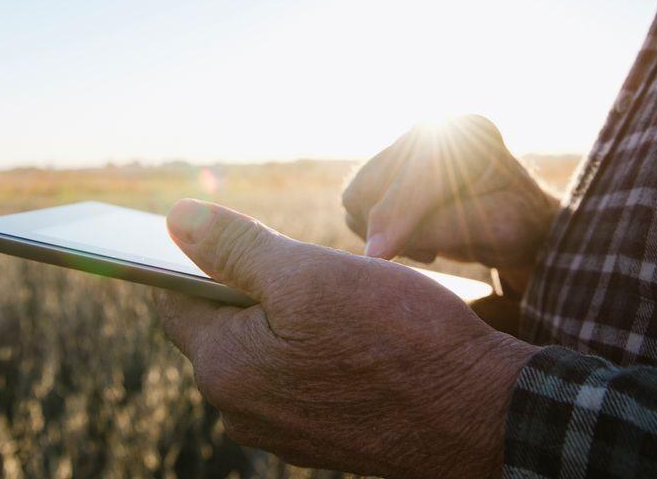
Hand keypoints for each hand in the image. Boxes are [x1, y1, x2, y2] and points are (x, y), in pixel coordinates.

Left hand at [154, 199, 535, 477]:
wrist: (482, 414)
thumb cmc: (400, 338)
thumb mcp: (310, 275)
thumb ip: (235, 247)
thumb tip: (176, 217)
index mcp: (224, 370)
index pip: (174, 300)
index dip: (195, 258)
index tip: (229, 232)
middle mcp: (242, 412)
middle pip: (222, 326)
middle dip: (253, 288)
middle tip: (309, 265)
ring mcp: (284, 431)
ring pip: (264, 351)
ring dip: (288, 318)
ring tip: (342, 300)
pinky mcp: (324, 439)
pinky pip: (300, 379)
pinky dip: (317, 350)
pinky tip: (361, 336)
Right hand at [342, 116, 557, 281]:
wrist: (519, 218)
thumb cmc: (516, 226)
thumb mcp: (493, 230)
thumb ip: (434, 231)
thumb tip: (373, 250)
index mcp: (470, 134)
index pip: (416, 176)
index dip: (396, 216)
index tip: (378, 255)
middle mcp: (432, 127)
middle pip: (373, 183)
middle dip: (391, 226)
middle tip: (428, 253)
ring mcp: (408, 144)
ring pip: (359, 194)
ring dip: (382, 229)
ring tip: (426, 243)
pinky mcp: (390, 164)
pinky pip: (358, 201)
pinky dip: (378, 226)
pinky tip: (415, 233)